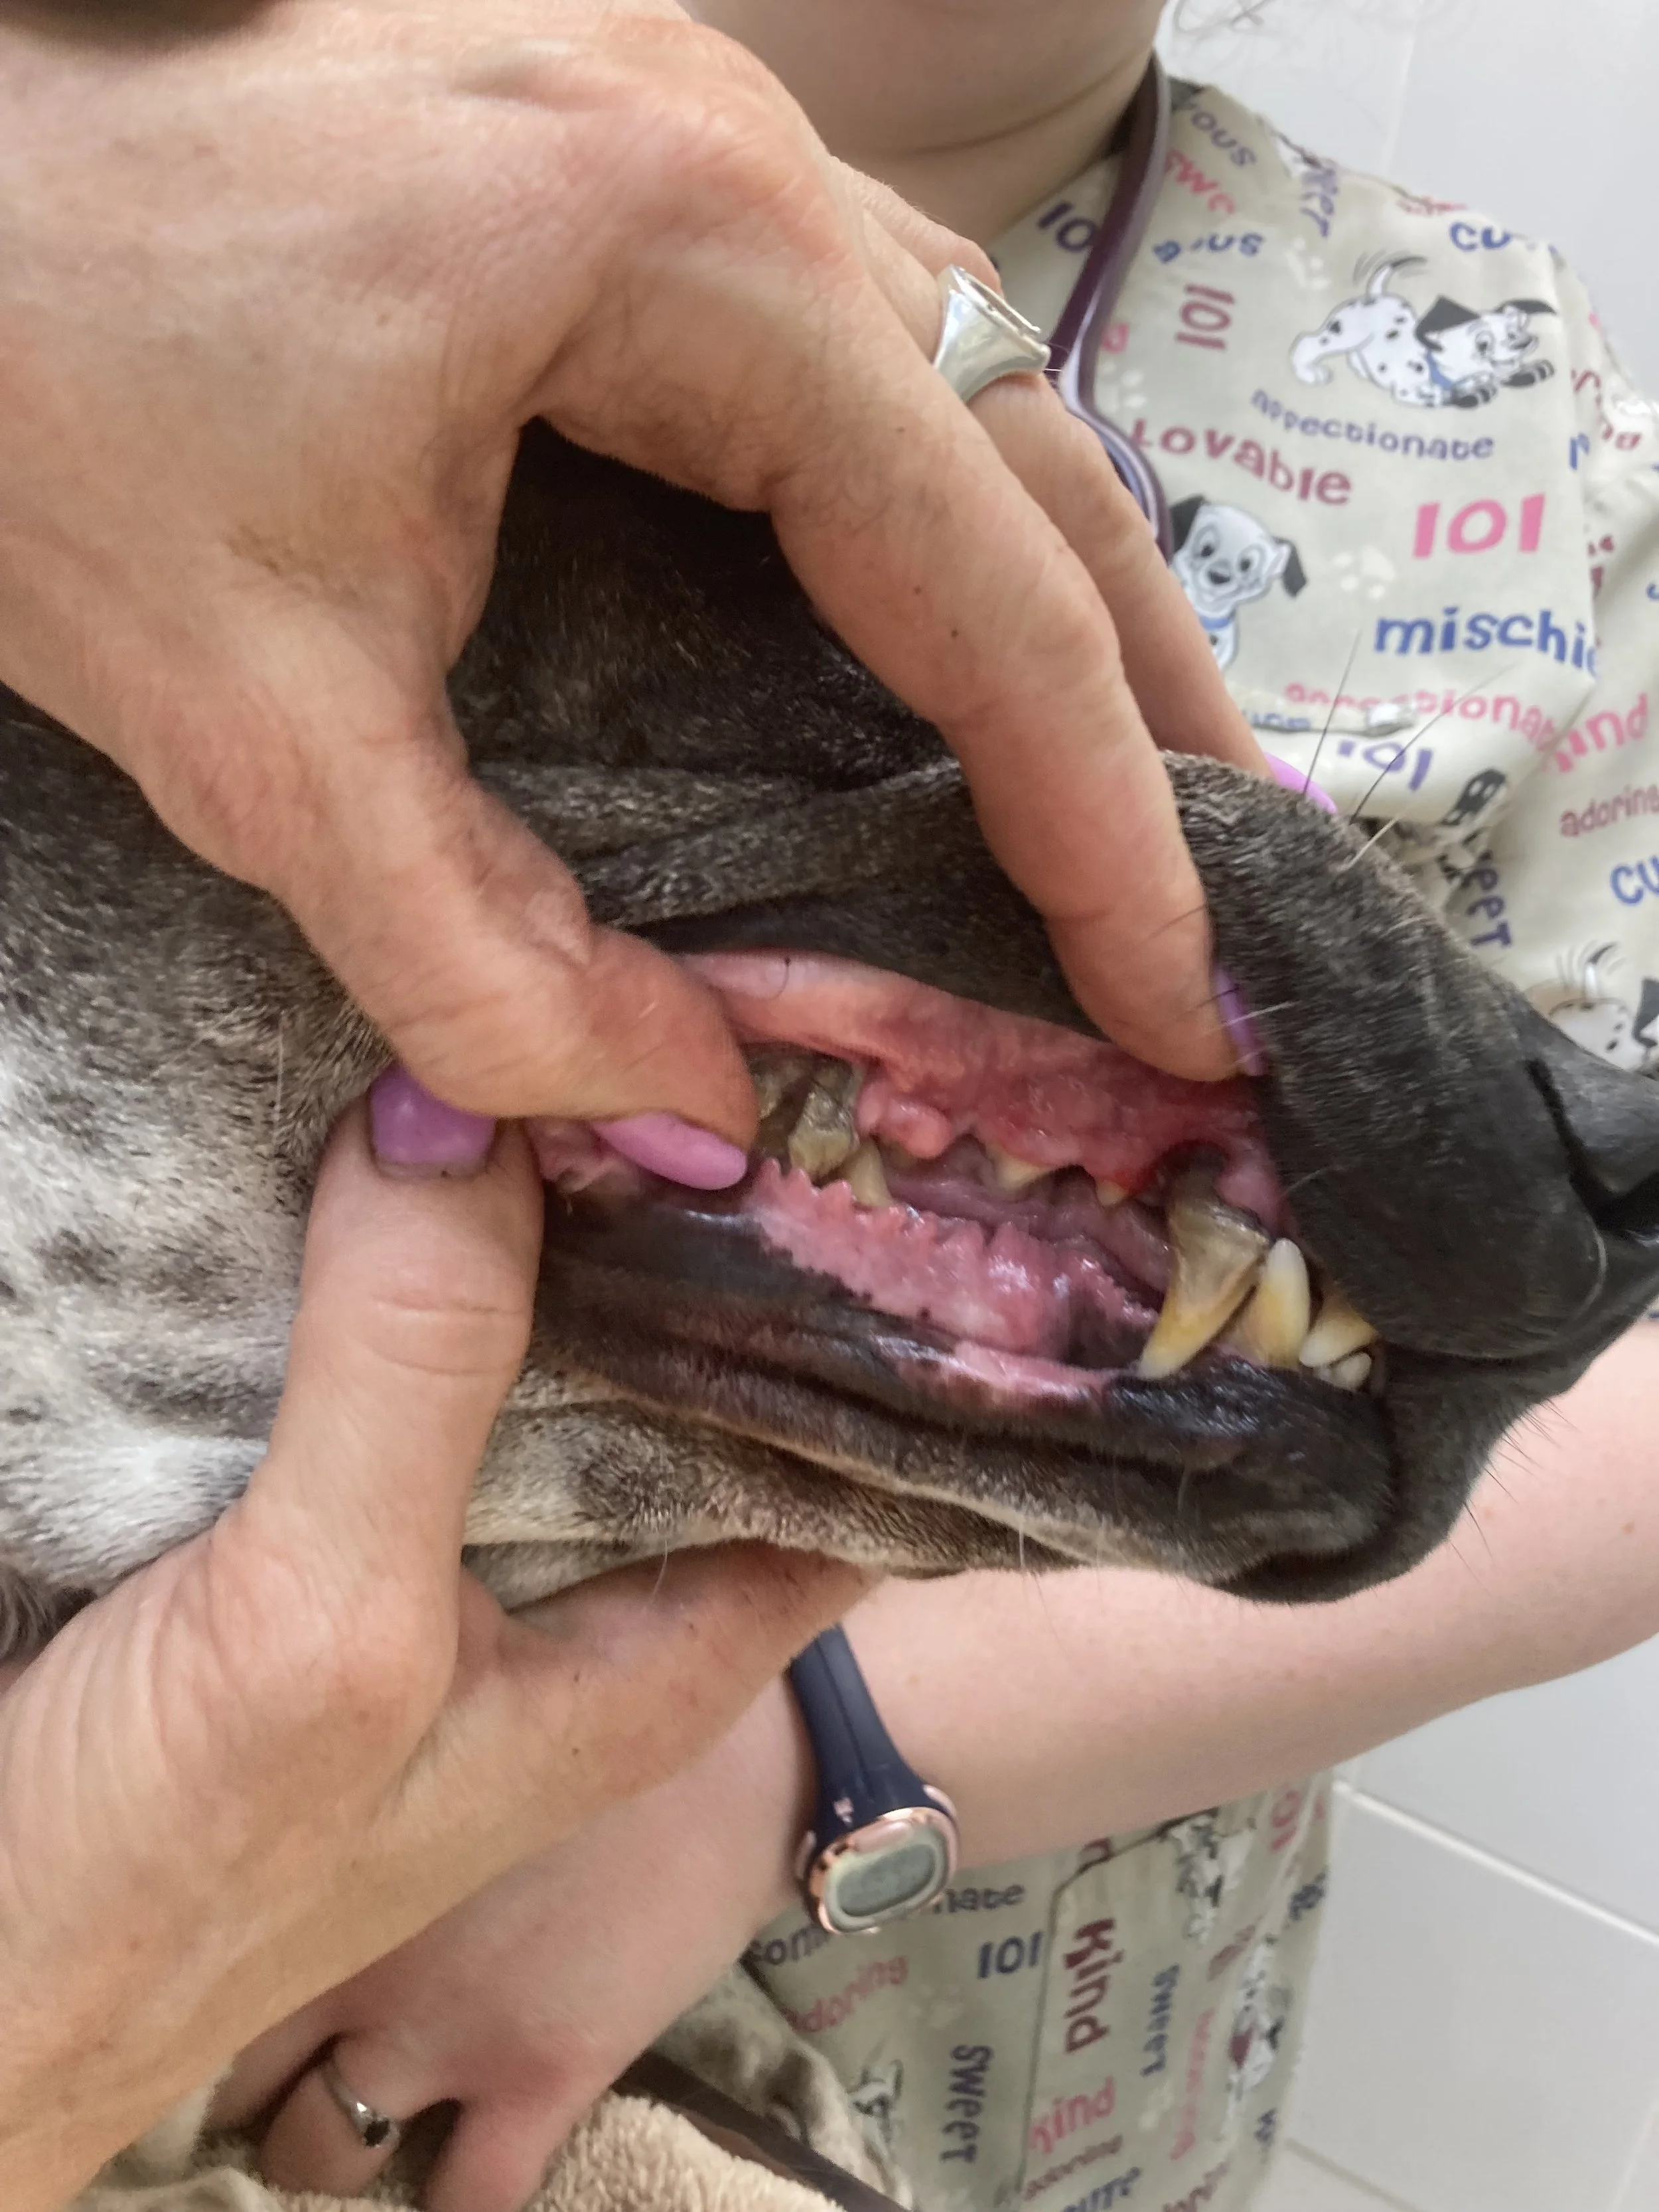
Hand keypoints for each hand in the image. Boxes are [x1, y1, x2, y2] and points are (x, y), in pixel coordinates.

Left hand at [0, 1, 1259, 1119]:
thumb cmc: (22, 361)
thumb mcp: (246, 712)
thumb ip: (473, 952)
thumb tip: (684, 1113)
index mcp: (688, 257)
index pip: (985, 588)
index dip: (1106, 821)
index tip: (1182, 991)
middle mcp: (745, 162)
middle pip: (1044, 466)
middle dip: (1156, 704)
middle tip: (1228, 898)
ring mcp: (697, 139)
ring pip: (978, 396)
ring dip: (1071, 600)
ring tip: (1138, 785)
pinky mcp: (633, 165)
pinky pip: (868, 360)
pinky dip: (945, 521)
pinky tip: (953, 628)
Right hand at [0, 1111, 862, 2211]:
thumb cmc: (167, 1881)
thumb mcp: (327, 1627)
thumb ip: (416, 1373)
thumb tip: (474, 1113)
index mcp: (669, 1640)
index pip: (846, 1447)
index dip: (873, 1295)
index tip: (859, 1124)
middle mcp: (590, 1577)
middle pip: (690, 1359)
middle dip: (688, 1207)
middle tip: (695, 1021)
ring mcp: (452, 1532)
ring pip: (536, 1330)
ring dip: (532, 1207)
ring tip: (564, 1030)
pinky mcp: (325, 1502)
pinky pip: (394, 1338)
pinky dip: (396, 1244)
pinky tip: (398, 1124)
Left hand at [214, 1680, 807, 2211]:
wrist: (742, 1745)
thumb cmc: (611, 1674)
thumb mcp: (463, 1672)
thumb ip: (375, 1736)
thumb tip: (309, 1707)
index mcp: (332, 1840)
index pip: (204, 1938)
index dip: (202, 1955)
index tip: (223, 1944)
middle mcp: (362, 1951)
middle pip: (237, 2069)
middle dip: (254, 2062)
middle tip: (290, 2028)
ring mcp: (450, 2032)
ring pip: (322, 2152)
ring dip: (329, 2132)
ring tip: (360, 2091)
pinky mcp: (545, 2081)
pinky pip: (468, 2203)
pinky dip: (453, 2192)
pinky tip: (461, 2147)